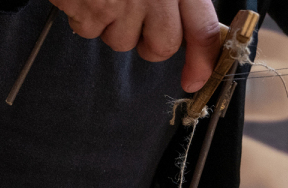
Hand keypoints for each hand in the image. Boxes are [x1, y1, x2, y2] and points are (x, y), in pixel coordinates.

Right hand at [49, 0, 222, 92]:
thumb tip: (194, 34)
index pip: (202, 29)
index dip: (203, 61)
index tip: (196, 80)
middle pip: (161, 47)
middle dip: (150, 43)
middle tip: (136, 16)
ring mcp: (120, 2)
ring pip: (121, 42)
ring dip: (112, 25)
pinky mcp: (88, 8)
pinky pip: (88, 30)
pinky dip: (83, 15)